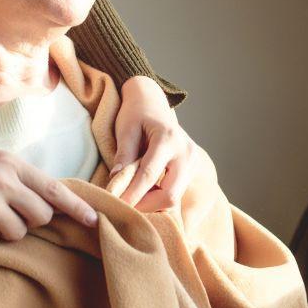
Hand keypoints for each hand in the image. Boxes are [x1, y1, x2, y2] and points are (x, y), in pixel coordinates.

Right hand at [0, 137, 96, 244]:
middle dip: (32, 221)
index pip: (54, 189)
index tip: (93, 221)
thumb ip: (17, 175)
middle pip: (41, 217)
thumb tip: (48, 200)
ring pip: (17, 233)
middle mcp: (3, 182)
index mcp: (11, 163)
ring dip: (5, 230)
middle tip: (11, 213)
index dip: (77, 208)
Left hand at [108, 76, 198, 211]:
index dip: (131, 195)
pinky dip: (159, 199)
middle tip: (124, 206)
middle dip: (146, 206)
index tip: (116, 205)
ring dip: (152, 204)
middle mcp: (185, 153)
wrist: (152, 101)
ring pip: (175, 198)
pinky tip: (144, 194)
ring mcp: (192, 162)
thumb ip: (123, 156)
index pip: (149, 176)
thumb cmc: (136, 113)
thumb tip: (116, 184)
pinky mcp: (191, 168)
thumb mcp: (126, 129)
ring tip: (132, 198)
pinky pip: (176, 192)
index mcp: (168, 139)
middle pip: (170, 195)